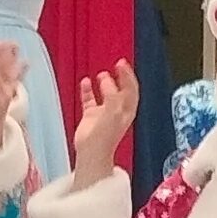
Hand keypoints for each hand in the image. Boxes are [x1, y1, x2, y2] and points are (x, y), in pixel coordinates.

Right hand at [71, 60, 138, 190]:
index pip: (131, 89)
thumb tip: (111, 86)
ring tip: (102, 74)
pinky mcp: (91, 117)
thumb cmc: (104, 138)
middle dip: (120, 77)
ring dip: (105, 83)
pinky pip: (89, 99)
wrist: (91, 153)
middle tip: (117, 65)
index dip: (128, 76)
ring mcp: (104, 114)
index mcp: (125, 110)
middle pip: (120, 90)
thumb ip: (113, 98)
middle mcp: (116, 111)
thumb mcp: (112, 114)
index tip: (123, 65)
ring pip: (105, 94)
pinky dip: (87, 90)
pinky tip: (85, 82)